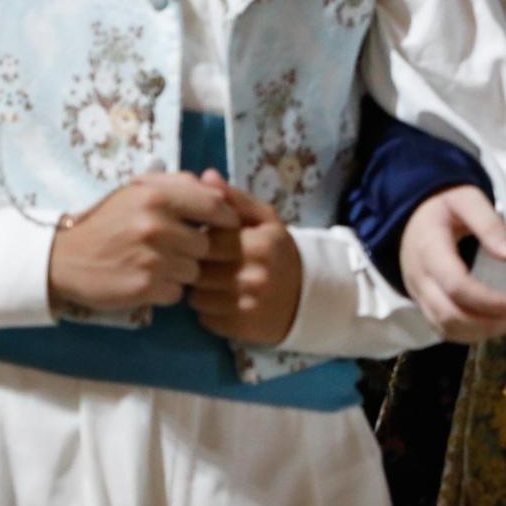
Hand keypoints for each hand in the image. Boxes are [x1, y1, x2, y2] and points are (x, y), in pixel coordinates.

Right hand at [48, 172, 238, 311]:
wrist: (64, 259)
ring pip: (194, 271)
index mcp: (157, 197)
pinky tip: (147, 280)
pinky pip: (177, 293)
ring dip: (181, 271)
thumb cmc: (108, 222)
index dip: (225, 218)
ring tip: (157, 264)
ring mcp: (150, 259)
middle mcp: (156, 226)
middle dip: (195, 249)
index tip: (224, 225)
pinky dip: (166, 290)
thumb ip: (179, 184)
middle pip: (206, 244)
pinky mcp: (144, 287)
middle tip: (174, 249)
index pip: (214, 206)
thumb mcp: (137, 191)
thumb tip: (218, 185)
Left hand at [187, 171, 303, 344]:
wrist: (309, 296)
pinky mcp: (241, 329)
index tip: (203, 241)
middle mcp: (254, 275)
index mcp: (259, 243)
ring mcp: (247, 305)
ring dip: (199, 290)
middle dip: (196, 266)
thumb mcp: (265, 219)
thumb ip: (235, 198)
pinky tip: (221, 302)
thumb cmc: (279, 252)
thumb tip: (206, 177)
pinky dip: (208, 311)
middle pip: (197, 270)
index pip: (206, 241)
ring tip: (214, 284)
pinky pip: (204, 319)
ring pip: (196, 297)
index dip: (199, 241)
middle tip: (207, 264)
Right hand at [398, 185, 505, 342]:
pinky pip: (440, 326)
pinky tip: (490, 324)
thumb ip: (489, 223)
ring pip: (443, 327)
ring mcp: (416, 292)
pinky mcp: (420, 301)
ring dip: (478, 333)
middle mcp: (418, 277)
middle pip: (448, 315)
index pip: (456, 286)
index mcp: (429, 249)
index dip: (487, 301)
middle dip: (486, 324)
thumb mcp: (467, 199)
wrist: (412, 211)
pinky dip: (467, 333)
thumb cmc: (443, 202)